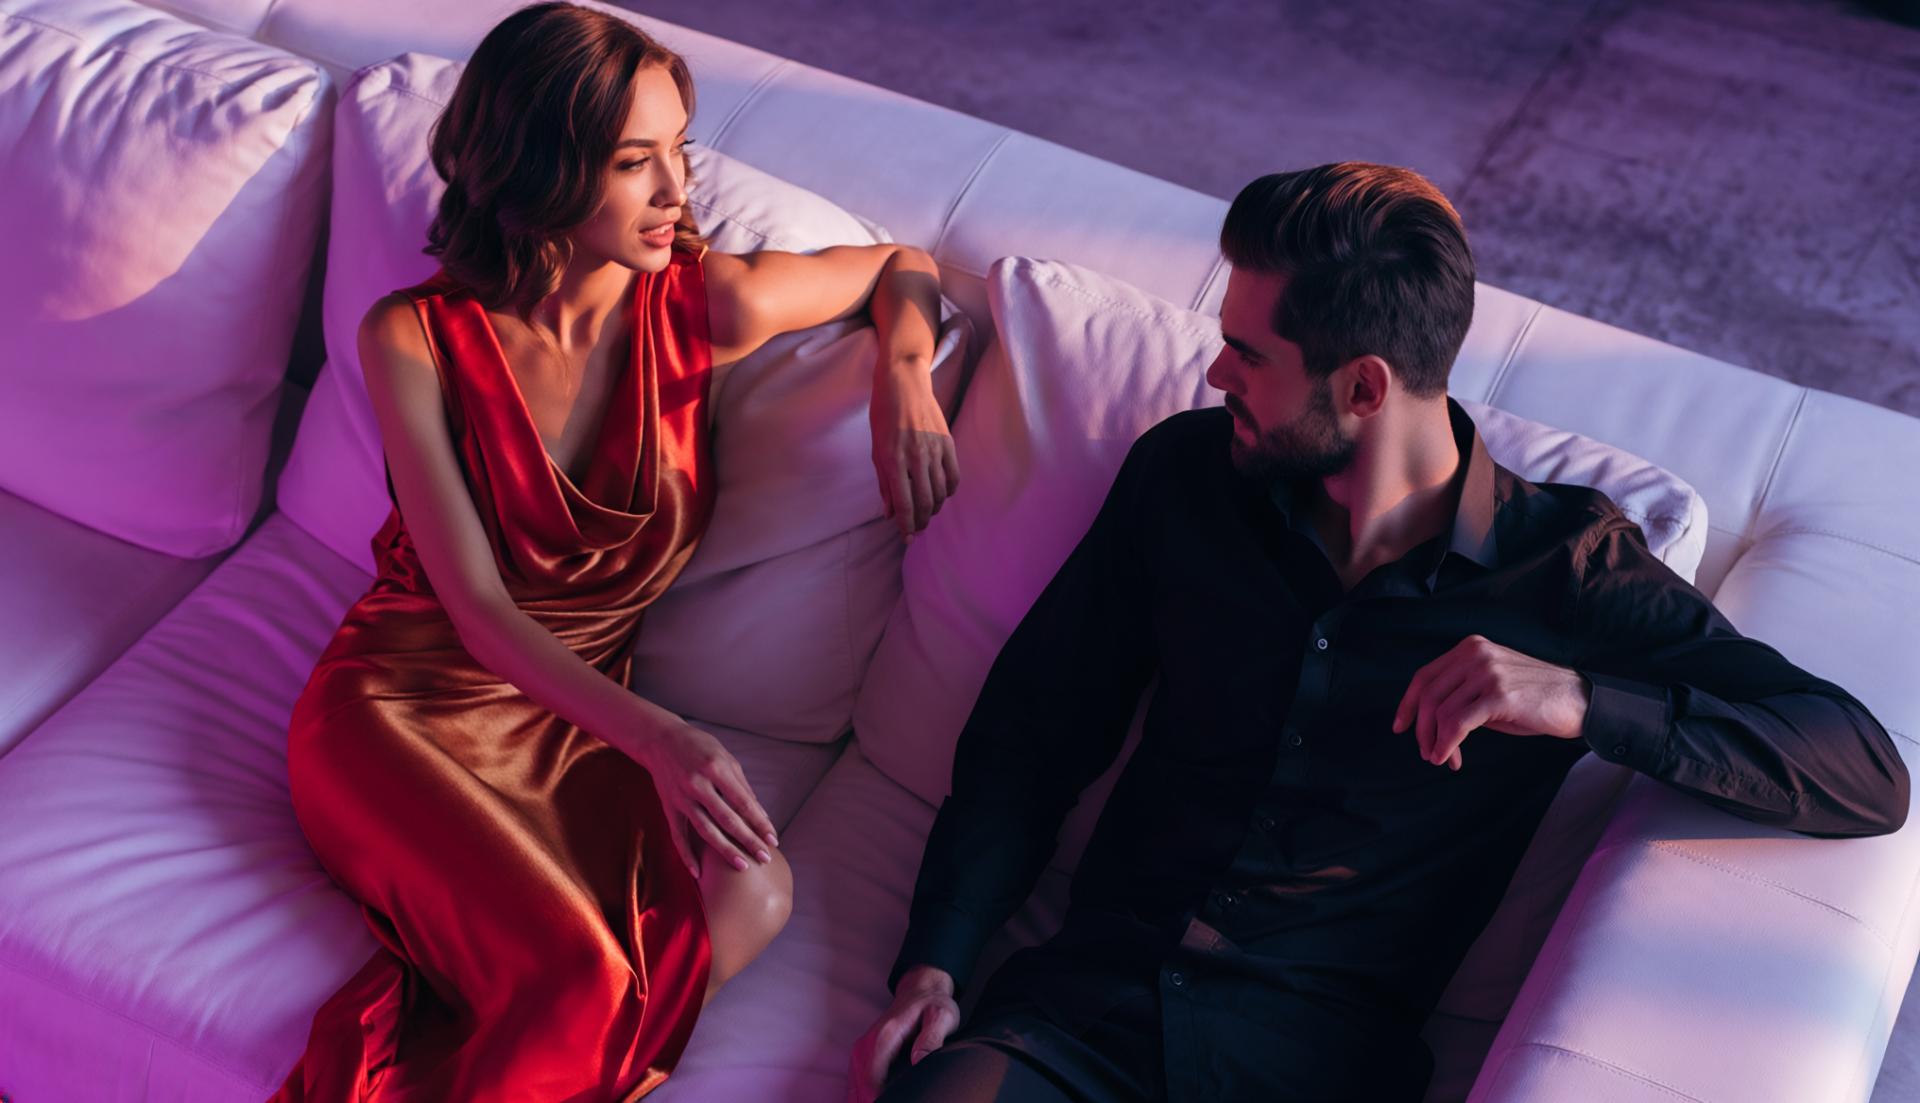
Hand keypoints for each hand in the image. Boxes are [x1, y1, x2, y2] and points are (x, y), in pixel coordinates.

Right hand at [635, 718, 778, 877]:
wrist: (660, 740)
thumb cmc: (700, 747)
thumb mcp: (726, 758)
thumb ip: (742, 786)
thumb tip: (760, 814)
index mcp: (716, 769)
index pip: (743, 803)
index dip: (760, 823)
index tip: (774, 839)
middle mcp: (698, 784)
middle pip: (727, 820)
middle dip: (748, 841)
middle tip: (765, 857)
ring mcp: (681, 798)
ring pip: (706, 830)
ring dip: (725, 851)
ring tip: (743, 866)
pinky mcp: (668, 807)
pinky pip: (678, 836)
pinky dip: (686, 855)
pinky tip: (698, 872)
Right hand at [847, 965, 959, 1102]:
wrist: (919, 990)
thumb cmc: (932, 1004)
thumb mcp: (942, 1016)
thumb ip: (931, 1038)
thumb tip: (918, 1061)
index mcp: (885, 1038)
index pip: (872, 1081)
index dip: (881, 1100)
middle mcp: (866, 1045)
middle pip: (860, 1090)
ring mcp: (860, 1051)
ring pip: (854, 1090)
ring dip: (865, 1101)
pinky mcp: (861, 1056)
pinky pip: (855, 1084)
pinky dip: (862, 1096)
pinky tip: (877, 1101)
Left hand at [871, 363, 957, 540]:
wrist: (903, 382)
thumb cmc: (883, 415)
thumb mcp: (876, 449)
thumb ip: (884, 483)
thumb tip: (890, 513)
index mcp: (893, 459)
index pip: (904, 503)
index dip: (906, 525)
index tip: (907, 538)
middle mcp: (916, 456)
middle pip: (925, 502)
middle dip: (921, 522)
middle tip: (917, 531)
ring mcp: (935, 448)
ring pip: (940, 492)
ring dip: (934, 509)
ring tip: (927, 515)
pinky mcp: (948, 442)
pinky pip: (953, 476)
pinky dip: (948, 492)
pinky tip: (940, 496)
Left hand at [1391, 634, 1590, 771]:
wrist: (1579, 701)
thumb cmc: (1535, 700)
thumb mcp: (1491, 688)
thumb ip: (1462, 695)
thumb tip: (1430, 725)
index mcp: (1471, 648)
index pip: (1425, 676)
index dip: (1408, 704)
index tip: (1400, 726)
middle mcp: (1476, 654)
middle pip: (1429, 695)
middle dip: (1422, 729)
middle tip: (1426, 753)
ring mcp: (1488, 672)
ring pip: (1442, 712)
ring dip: (1436, 742)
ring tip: (1442, 758)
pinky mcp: (1499, 694)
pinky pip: (1459, 723)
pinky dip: (1448, 744)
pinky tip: (1449, 757)